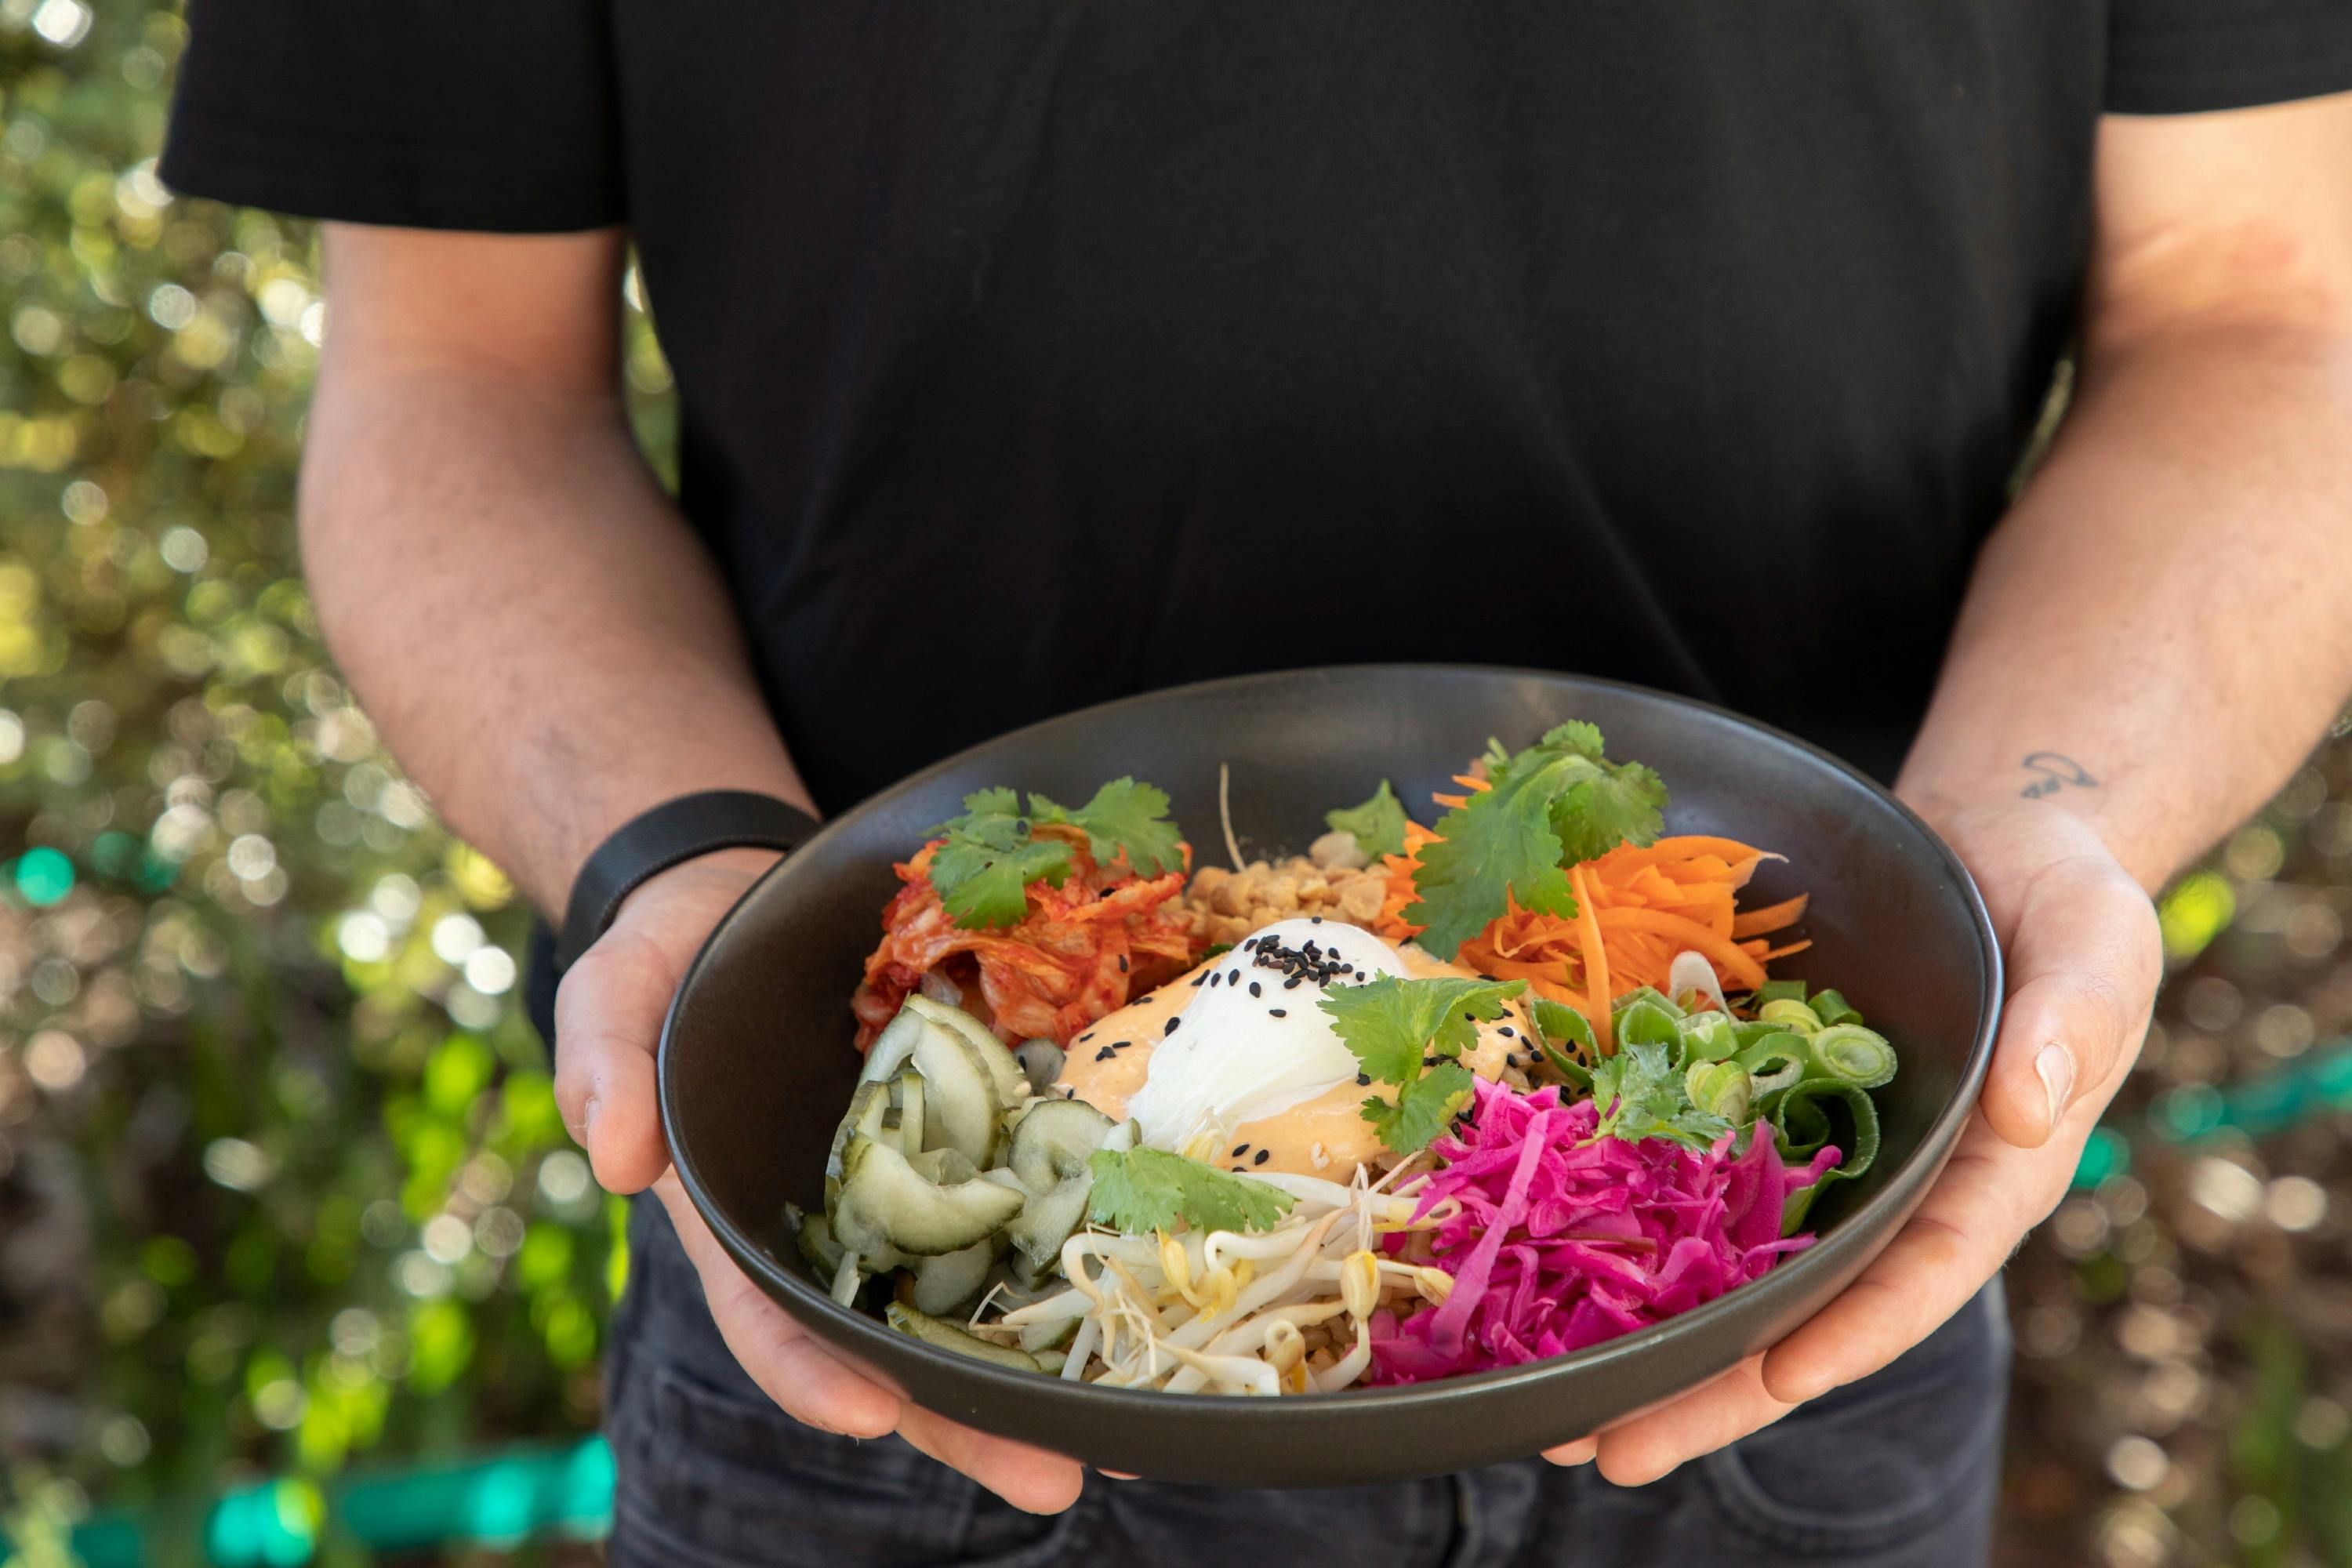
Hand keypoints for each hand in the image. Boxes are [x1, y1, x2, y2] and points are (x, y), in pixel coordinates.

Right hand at [552, 846, 1086, 1513]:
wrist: (751, 894)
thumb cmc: (670, 958)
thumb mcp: (613, 992)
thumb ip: (603, 1064)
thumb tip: (616, 1158)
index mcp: (742, 1225)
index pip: (771, 1318)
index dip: (816, 1372)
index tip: (874, 1412)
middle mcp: (841, 1226)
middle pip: (902, 1343)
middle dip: (972, 1419)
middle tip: (1055, 1478)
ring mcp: (916, 1185)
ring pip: (985, 1292)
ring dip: (1055, 1365)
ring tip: (1141, 1426)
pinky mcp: (979, 1132)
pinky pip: (1035, 1192)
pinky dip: (1091, 1239)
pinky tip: (1164, 1285)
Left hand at [1543, 796, 2162, 1482]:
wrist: (1983, 847)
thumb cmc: (2058, 894)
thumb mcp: (2094, 936)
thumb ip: (2076, 1016)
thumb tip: (2030, 1107)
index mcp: (1987, 1174)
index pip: (1923, 1270)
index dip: (1856, 1327)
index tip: (1783, 1377)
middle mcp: (1897, 1190)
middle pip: (1804, 1309)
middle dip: (1713, 1389)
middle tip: (1608, 1452)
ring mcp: (1823, 1159)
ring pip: (1732, 1270)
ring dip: (1646, 1343)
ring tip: (1546, 1414)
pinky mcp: (1763, 1111)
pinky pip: (1691, 1184)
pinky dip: (1623, 1233)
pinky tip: (1537, 1280)